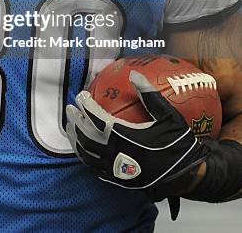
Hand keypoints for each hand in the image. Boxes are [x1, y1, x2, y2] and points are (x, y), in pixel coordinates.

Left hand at [66, 70, 208, 199]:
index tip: (81, 95)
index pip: (98, 119)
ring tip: (69, 125)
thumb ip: (150, 95)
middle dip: (76, 121)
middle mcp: (117, 154)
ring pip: (87, 153)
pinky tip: (81, 147)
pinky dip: (83, 155)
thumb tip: (134, 74)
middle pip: (87, 136)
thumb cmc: (178, 144)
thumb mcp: (168, 117)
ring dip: (75, 138)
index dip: (86, 106)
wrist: (186, 176)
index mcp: (127, 138)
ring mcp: (116, 169)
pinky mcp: (117, 180)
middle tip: (69, 108)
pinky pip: (93, 167)